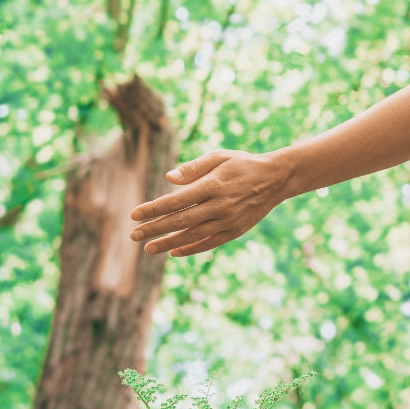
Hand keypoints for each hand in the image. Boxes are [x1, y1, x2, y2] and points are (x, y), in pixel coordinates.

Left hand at [129, 149, 289, 256]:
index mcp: (213, 185)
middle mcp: (220, 205)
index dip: (153, 209)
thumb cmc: (242, 164)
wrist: (276, 178)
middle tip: (133, 235)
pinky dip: (191, 249)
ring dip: (168, 243)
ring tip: (147, 249)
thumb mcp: (219, 156)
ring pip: (193, 235)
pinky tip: (174, 252)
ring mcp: (228, 220)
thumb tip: (168, 177)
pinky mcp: (235, 230)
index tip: (134, 215)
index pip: (176, 200)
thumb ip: (193, 167)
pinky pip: (209, 243)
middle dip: (154, 228)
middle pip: (180, 220)